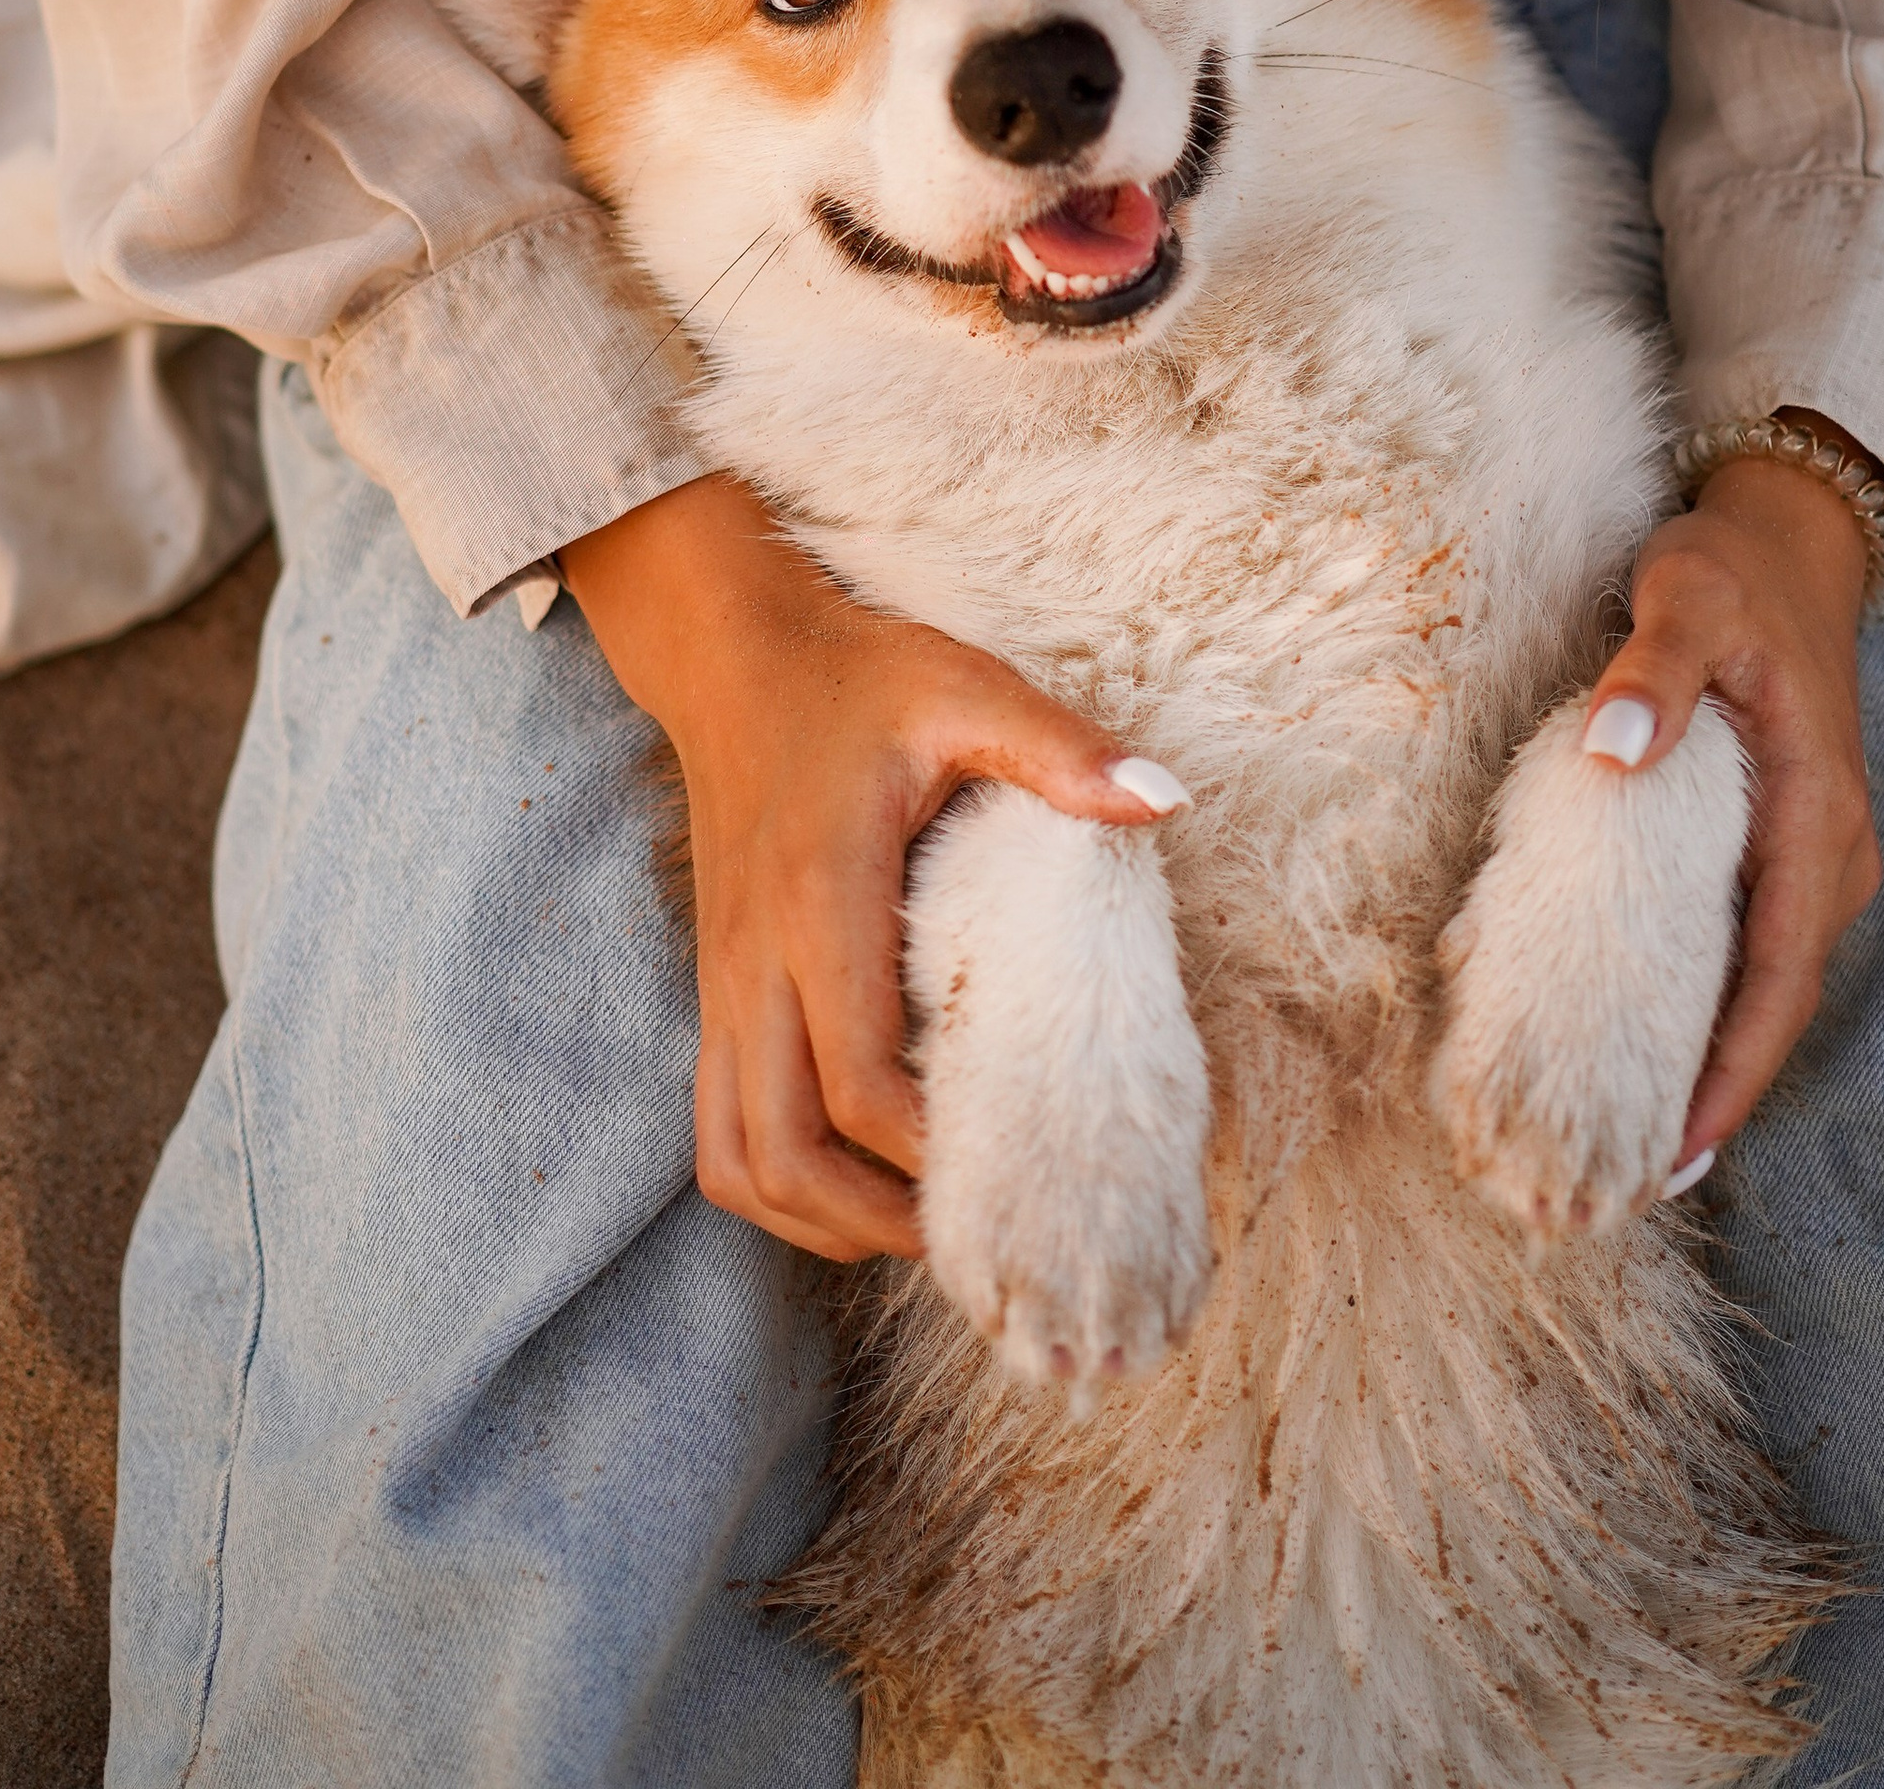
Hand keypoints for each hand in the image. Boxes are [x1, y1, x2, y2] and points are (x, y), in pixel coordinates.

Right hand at [561, 475, 1176, 1264]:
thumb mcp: (966, 687)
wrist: (731, 656)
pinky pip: (721, 1132)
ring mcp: (723, 986)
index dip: (934, 1150)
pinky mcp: (715, 994)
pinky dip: (776, 1185)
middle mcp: (754, 959)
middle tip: (979, 1228)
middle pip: (788, 1154)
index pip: (861, 1080)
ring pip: (737, 1163)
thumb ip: (1062, 748)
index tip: (1019, 1160)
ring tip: (918, 1221)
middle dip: (879, 1222)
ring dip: (818, 1220)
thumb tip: (1168, 796)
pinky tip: (852, 1180)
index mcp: (820, 896)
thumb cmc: (858, 677)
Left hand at [1582, 445, 1881, 1165]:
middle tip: (1626, 1174)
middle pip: (1775, 1002)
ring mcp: (1815, 855)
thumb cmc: (1733, 571)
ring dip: (1707, 1052)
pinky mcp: (1784, 846)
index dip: (1734, 1072)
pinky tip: (1643, 1035)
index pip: (1780, 977)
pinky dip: (1705, 998)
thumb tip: (1620, 742)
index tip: (1680, 1150)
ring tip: (1625, 1130)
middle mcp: (1832, 855)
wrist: (1788, 540)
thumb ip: (1656, 668)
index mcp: (1819, 817)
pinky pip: (1748, 943)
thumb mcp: (1688, 597)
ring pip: (1763, 980)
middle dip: (1713, 1092)